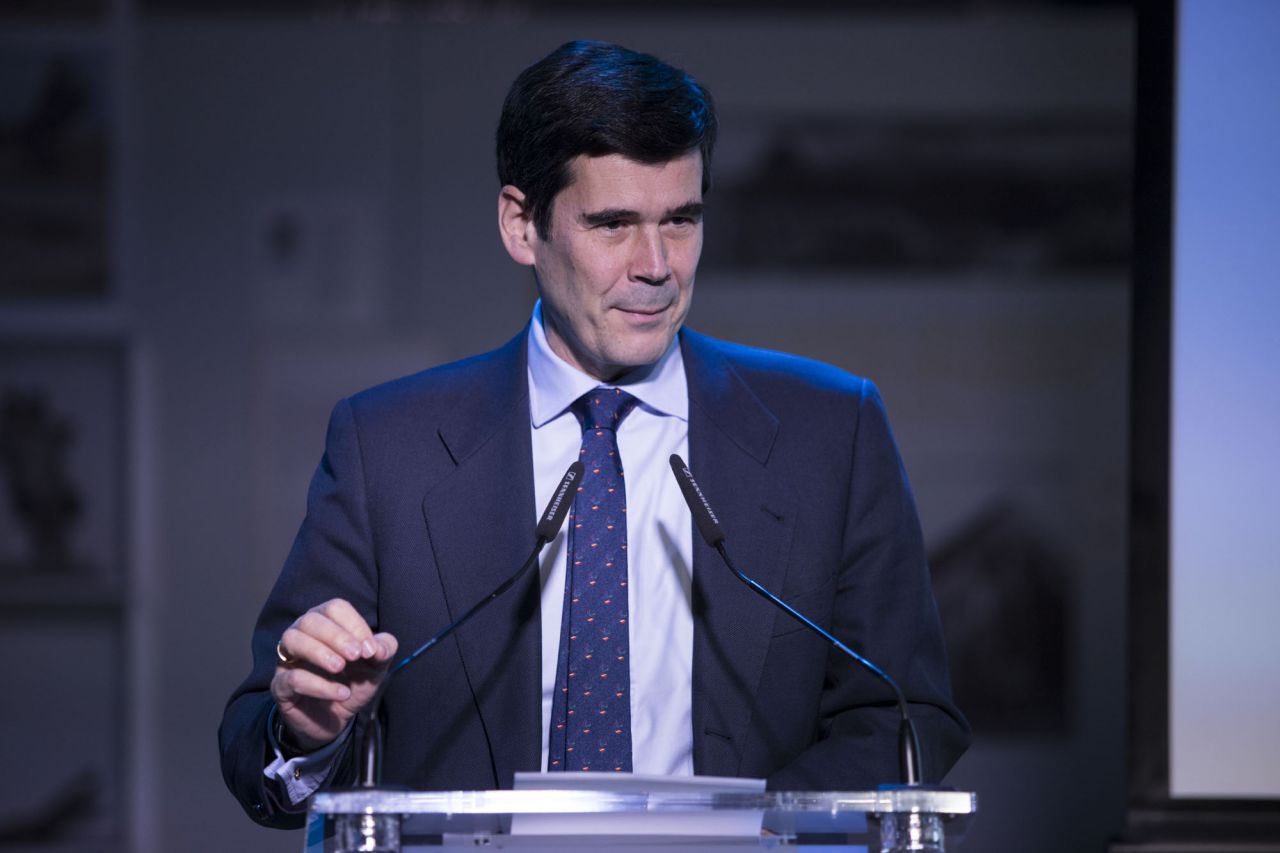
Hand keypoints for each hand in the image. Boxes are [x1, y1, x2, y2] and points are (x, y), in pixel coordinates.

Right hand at [270, 598, 398, 752]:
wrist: (336, 719)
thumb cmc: (353, 682)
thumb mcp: (376, 665)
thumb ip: (384, 649)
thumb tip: (378, 647)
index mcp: (326, 622)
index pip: (335, 608)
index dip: (354, 625)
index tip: (371, 649)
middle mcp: (302, 634)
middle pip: (311, 619)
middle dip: (336, 636)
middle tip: (356, 655)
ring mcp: (288, 658)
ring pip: (293, 639)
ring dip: (320, 652)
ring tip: (341, 668)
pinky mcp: (280, 686)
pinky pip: (291, 678)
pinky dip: (319, 685)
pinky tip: (341, 693)